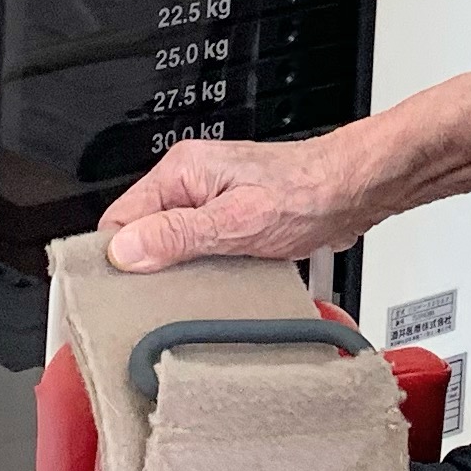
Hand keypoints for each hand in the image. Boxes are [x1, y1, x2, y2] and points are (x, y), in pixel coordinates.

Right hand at [97, 130, 374, 272]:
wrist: (353, 191)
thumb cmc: (307, 194)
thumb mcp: (236, 221)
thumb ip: (178, 235)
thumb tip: (124, 249)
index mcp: (183, 171)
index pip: (120, 218)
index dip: (117, 257)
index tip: (119, 290)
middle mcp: (192, 182)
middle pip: (142, 234)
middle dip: (147, 269)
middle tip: (158, 299)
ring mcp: (209, 201)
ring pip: (169, 246)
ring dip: (177, 273)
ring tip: (190, 294)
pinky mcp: (228, 221)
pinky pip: (197, 251)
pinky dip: (200, 272)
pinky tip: (212, 288)